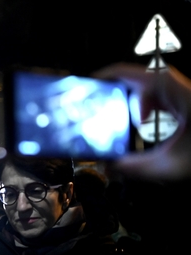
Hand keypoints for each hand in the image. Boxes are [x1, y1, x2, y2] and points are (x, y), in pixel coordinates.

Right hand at [93, 63, 190, 181]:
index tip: (86, 88)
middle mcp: (176, 88)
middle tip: (95, 112)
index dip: (105, 77)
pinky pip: (159, 101)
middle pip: (136, 81)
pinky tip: (141, 130)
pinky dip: (144, 112)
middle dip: (113, 96)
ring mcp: (183, 95)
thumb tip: (109, 167)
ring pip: (148, 91)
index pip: (130, 72)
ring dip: (130, 106)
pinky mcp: (187, 105)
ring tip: (116, 124)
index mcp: (172, 92)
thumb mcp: (173, 166)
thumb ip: (137, 169)